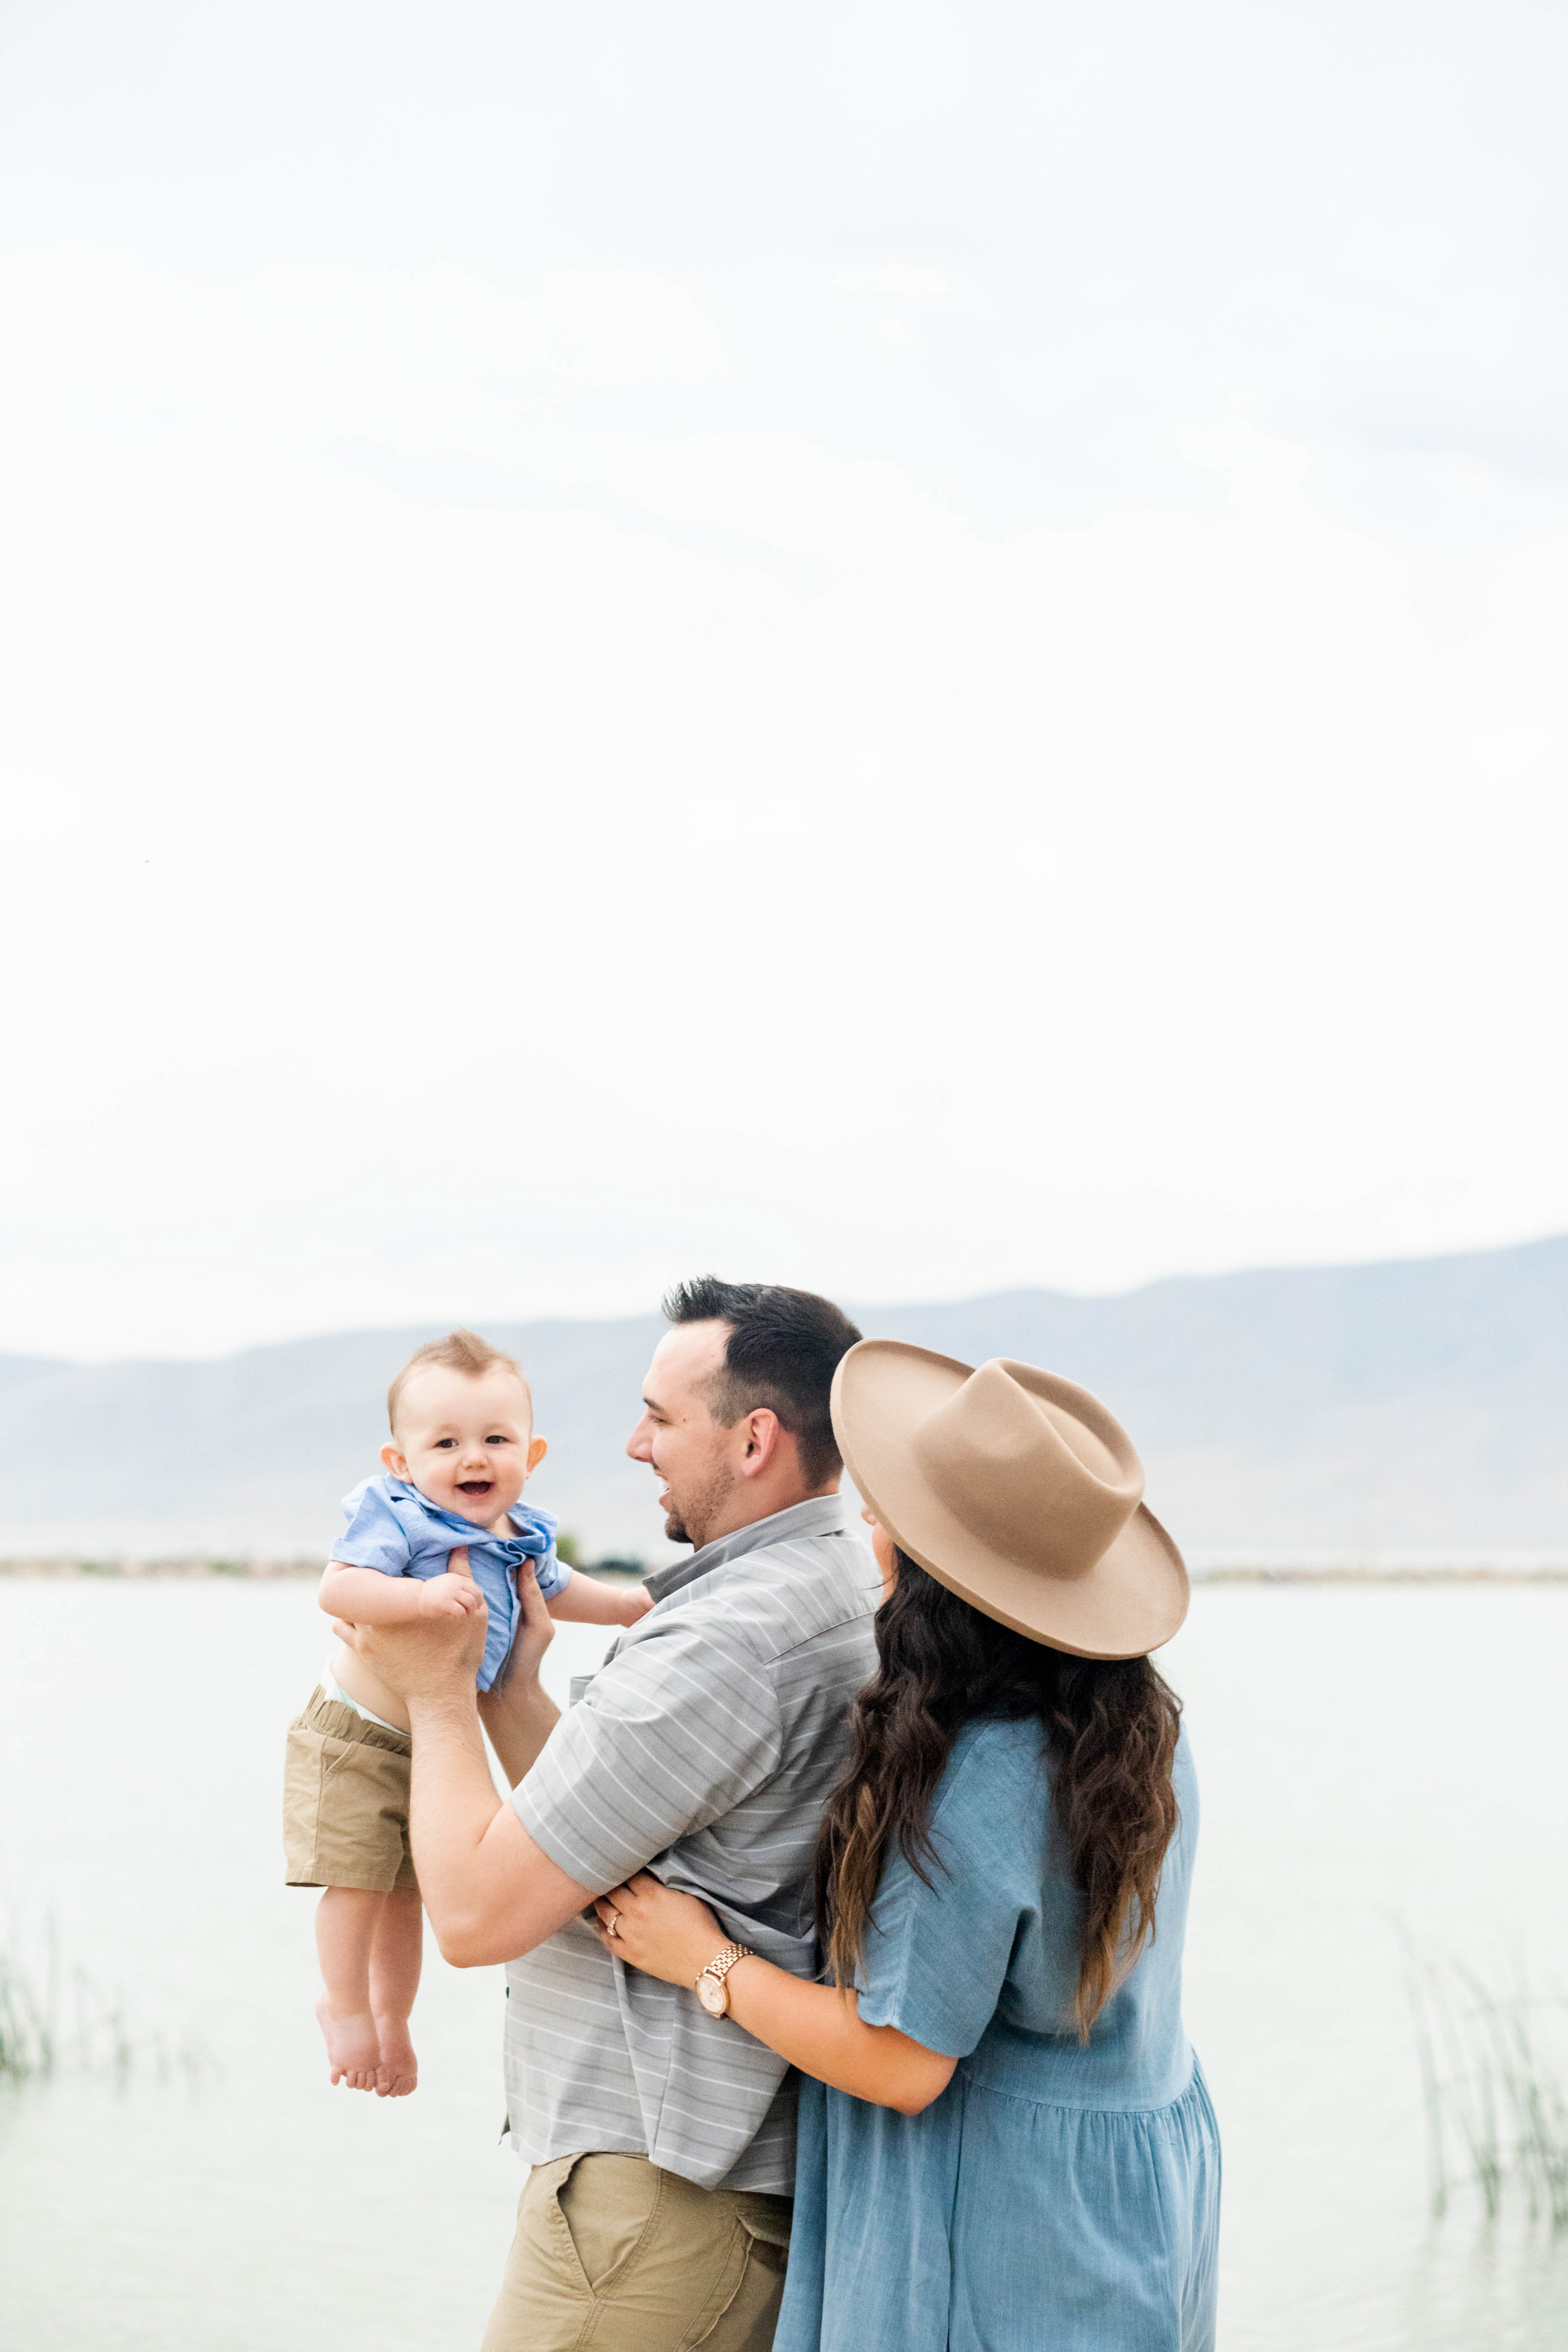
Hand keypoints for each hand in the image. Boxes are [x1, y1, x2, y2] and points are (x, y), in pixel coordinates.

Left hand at [333, 1561, 488, 1702]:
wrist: (441, 1695)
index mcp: (405, 1599)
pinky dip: (347, 1617)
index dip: (378, 1555)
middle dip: (365, 1572)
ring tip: (365, 1589)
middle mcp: (378, 1614)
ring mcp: (366, 1634)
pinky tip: (359, 1613)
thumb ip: (462, 1577)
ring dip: (354, 1595)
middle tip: (375, 1566)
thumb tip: (459, 1547)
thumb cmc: (459, 1653)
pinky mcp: (362, 1652)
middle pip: (359, 1581)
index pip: (378, 1565)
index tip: (383, 1552)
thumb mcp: (472, 1611)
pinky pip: (341, 1626)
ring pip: (347, 1603)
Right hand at [417, 1567, 484, 1621]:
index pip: (474, 1586)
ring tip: (466, 1615)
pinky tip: (457, 1617)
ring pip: (471, 1602)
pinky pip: (461, 1611)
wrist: (416, 1597)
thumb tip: (473, 1594)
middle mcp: (455, 1583)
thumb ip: (458, 1585)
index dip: (477, 1596)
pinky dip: (462, 1616)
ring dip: (471, 1611)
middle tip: (474, 1611)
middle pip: (476, 1593)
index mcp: (456, 1578)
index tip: (477, 1604)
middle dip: (478, 1603)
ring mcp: (451, 1593)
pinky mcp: (446, 1603)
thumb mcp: (446, 1583)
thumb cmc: (432, 1593)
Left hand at [592, 1872, 728, 1987]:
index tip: (624, 1868)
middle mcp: (637, 1912)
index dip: (627, 1870)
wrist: (705, 1961)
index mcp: (652, 1894)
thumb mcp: (688, 1896)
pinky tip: (602, 1923)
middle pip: (612, 1891)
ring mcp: (631, 1934)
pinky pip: (607, 1939)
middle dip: (610, 1884)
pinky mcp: (630, 1954)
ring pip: (605, 1913)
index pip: (630, 1875)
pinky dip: (601, 1929)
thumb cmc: (701, 1927)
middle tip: (607, 1881)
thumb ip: (665, 1886)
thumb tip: (652, 1879)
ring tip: (601, 1899)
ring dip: (602, 1903)